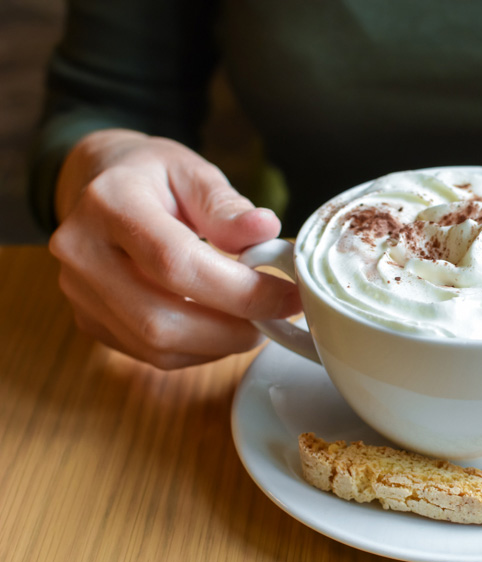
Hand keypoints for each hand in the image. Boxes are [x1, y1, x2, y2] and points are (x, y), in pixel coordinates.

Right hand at [49, 129, 301, 368]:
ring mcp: (79, 293)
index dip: (241, 290)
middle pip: (162, 318)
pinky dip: (200, 350)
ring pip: (157, 345)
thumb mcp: (192, 172)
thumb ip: (226, 205)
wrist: (97, 186)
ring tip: (256, 321)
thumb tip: (266, 229)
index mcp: (110, 204)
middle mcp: (83, 253)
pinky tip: (224, 327)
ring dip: (220, 344)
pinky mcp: (89, 321)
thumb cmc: (152, 177)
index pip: (177, 263)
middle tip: (278, 316)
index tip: (289, 295)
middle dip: (234, 328)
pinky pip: (151, 355)